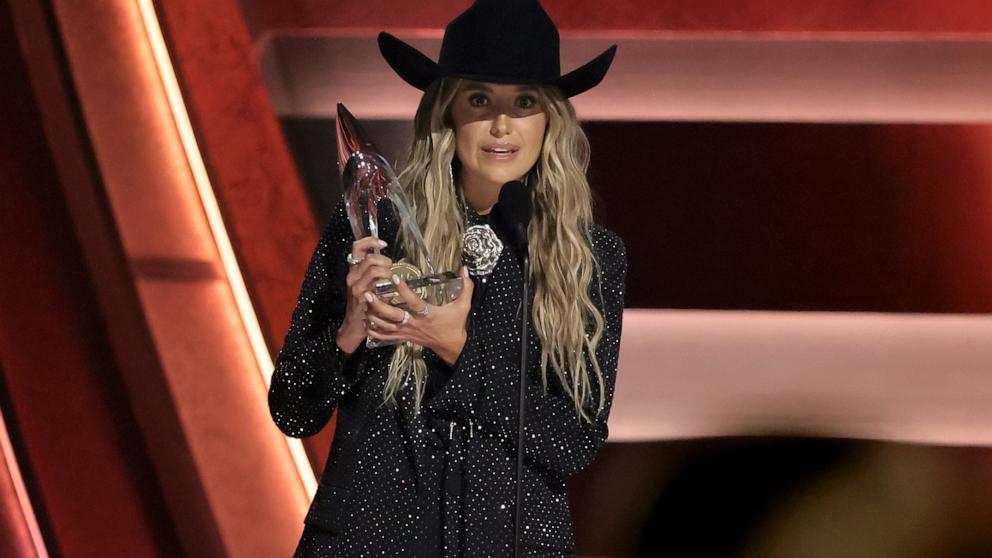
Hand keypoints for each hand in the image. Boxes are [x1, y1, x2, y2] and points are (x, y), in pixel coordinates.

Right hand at [336, 236, 391, 353]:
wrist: (355, 325)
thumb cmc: (366, 304)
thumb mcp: (371, 284)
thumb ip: (382, 271)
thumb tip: (402, 261)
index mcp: (354, 270)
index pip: (357, 247)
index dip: (370, 241)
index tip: (383, 243)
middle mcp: (352, 276)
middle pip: (369, 258)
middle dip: (385, 260)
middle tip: (391, 268)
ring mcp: (356, 287)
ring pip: (372, 270)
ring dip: (386, 273)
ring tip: (391, 280)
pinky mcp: (361, 298)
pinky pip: (374, 286)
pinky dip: (384, 287)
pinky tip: (388, 293)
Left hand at [365, 266, 473, 364]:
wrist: (451, 346)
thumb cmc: (455, 324)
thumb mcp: (463, 306)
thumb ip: (466, 287)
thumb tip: (465, 269)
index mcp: (428, 315)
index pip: (414, 302)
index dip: (404, 291)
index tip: (394, 278)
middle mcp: (415, 323)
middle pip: (394, 316)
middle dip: (380, 306)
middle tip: (368, 294)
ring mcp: (408, 332)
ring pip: (387, 327)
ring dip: (374, 316)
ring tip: (364, 304)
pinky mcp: (404, 338)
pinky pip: (386, 336)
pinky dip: (375, 331)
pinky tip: (367, 322)